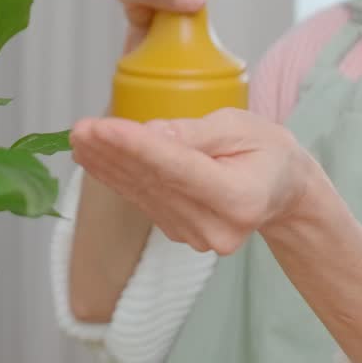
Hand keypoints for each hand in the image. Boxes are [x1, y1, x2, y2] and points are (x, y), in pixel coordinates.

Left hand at [69, 108, 315, 254]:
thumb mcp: (240, 127)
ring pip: (142, 192)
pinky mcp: (179, 232)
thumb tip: (148, 134)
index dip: (136, 147)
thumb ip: (194, 133)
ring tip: (79, 139)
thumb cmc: (266, 151)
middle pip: (154, 182)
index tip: (102, 128)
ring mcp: (197, 235)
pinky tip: (94, 158)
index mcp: (240, 198)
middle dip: (112, 152)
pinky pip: (142, 200)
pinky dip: (116, 176)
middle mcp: (216, 226)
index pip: (177, 169)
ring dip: (106, 164)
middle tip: (79, 129)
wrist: (282, 190)